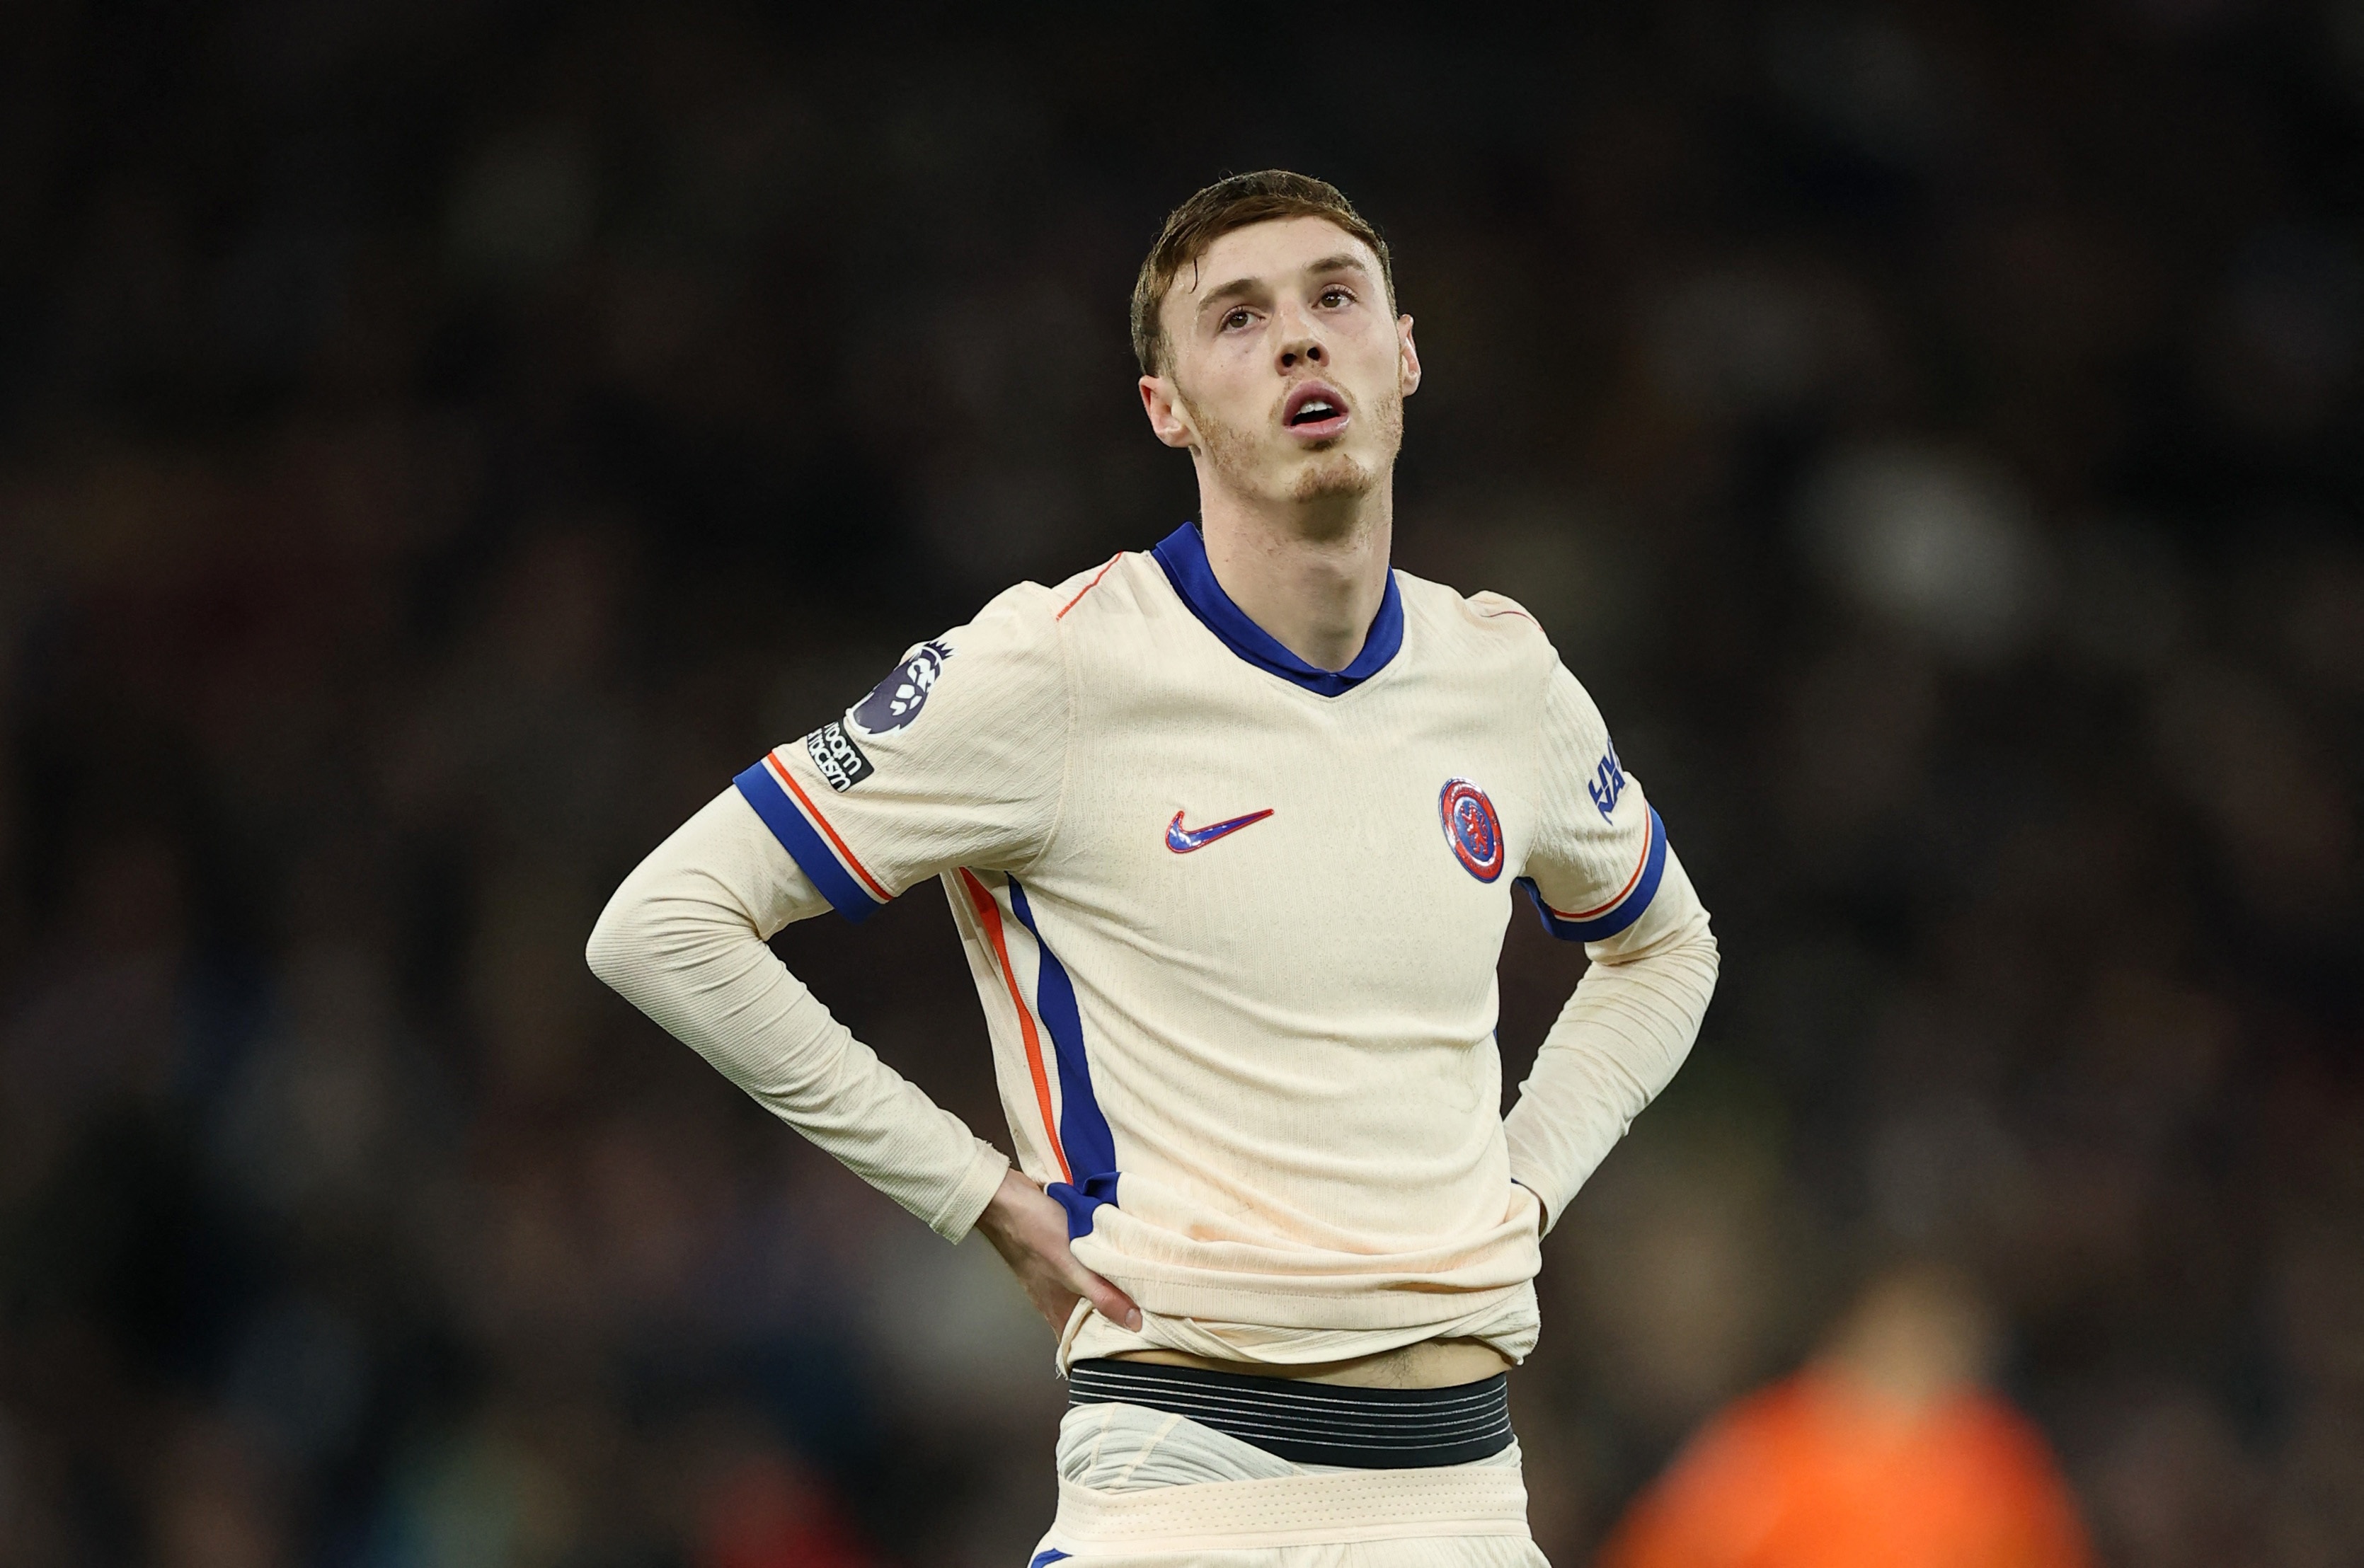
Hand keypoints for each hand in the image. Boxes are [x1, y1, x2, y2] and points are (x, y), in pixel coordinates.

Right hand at [975, 1167, 1139, 1334]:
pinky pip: (1090, 1267)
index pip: (1085, 1343)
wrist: (1009, 1196)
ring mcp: (1060, 1275)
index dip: (1109, 1345)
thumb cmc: (1034, 1232)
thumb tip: (1134, 1322)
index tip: (1140, 1342)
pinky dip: (1104, 1265)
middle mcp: (1058, 1298)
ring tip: (1144, 1283)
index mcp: (1058, 1310)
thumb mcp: (1072, 1266)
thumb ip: (1101, 1295)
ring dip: (1114, 1286)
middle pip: (1093, 1317)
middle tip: (1151, 1311)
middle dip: (1119, 1315)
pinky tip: (1120, 1255)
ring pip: (1093, 1291)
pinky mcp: (1064, 1253)